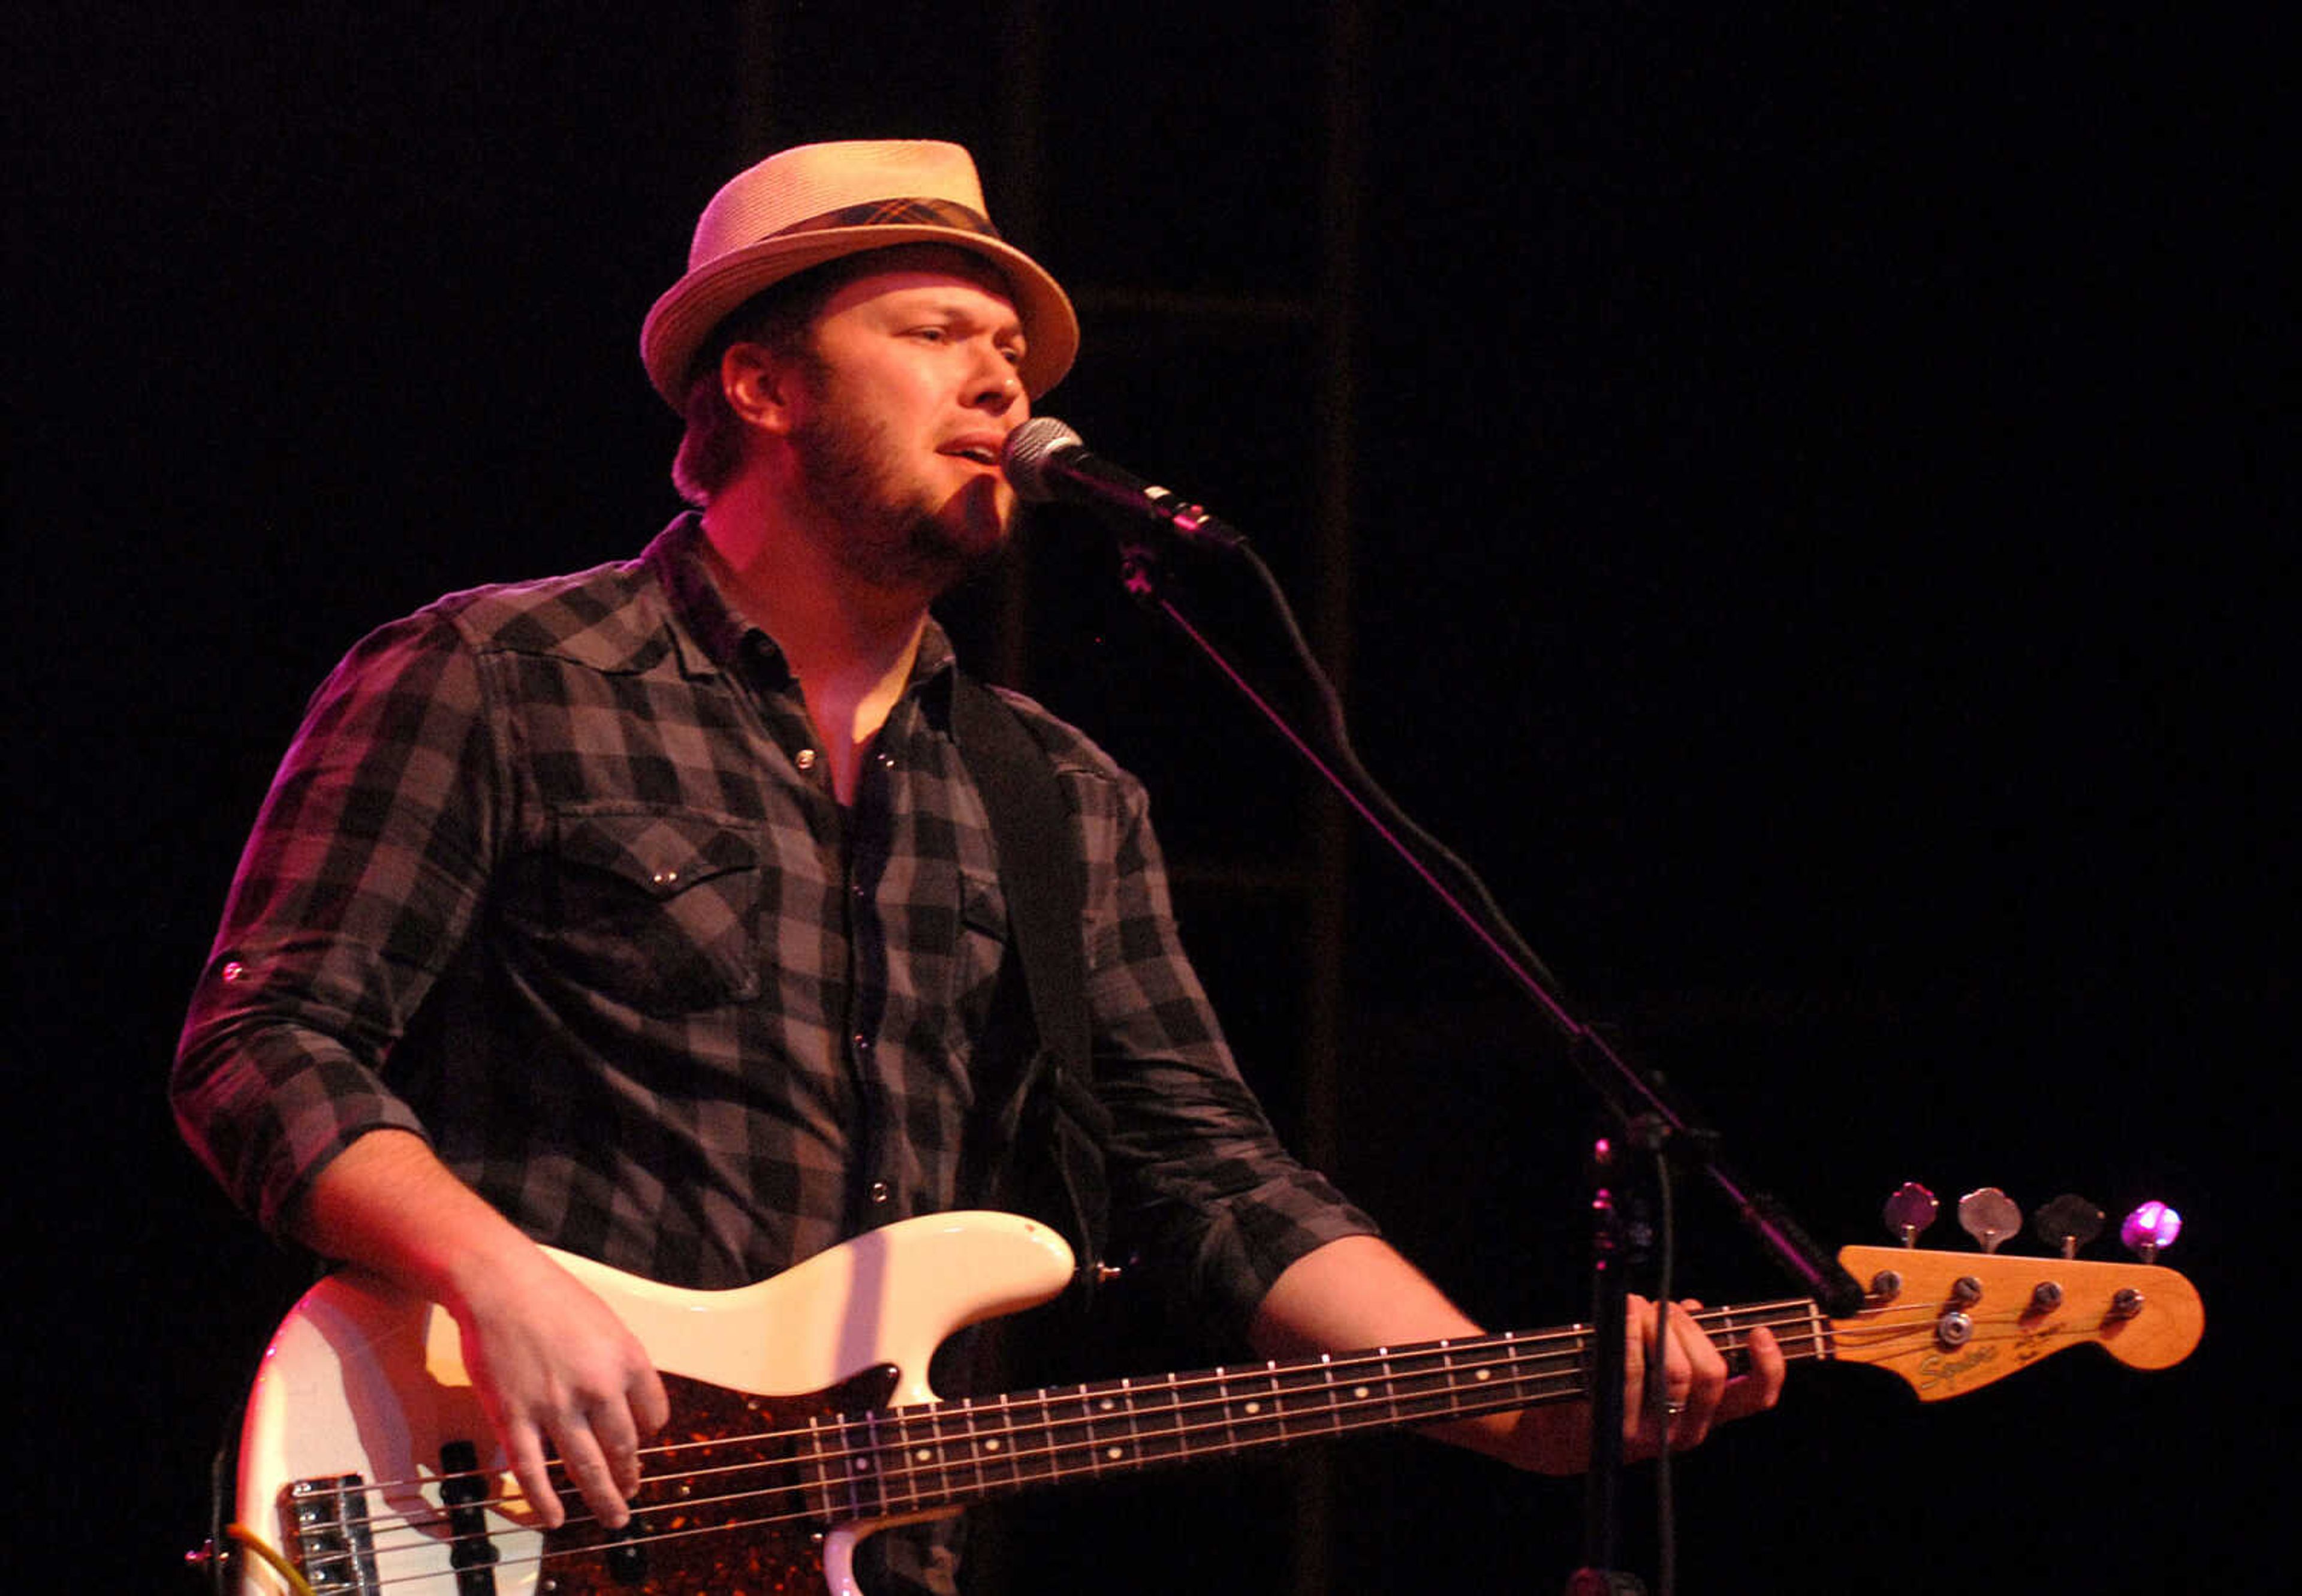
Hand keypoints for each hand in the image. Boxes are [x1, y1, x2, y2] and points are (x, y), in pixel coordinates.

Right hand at [451, 1248, 671, 1529]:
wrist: (500, 1283)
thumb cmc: (553, 1297)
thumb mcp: (606, 1323)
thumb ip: (621, 1363)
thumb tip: (629, 1404)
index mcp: (628, 1360)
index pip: (654, 1414)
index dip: (649, 1434)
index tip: (641, 1444)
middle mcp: (599, 1387)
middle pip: (624, 1447)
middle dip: (630, 1477)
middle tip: (631, 1494)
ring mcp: (555, 1406)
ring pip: (586, 1467)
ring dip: (603, 1498)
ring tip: (613, 1518)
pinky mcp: (515, 1417)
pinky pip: (533, 1471)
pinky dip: (545, 1500)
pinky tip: (556, 1519)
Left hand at [1512, 1295, 1784, 1472]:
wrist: (1564, 1431)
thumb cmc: (1617, 1386)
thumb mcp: (1657, 1366)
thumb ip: (1682, 1340)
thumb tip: (1694, 1307)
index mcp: (1708, 1415)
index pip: (1757, 1398)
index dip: (1769, 1366)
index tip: (1759, 1331)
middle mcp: (1688, 1432)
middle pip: (1710, 1372)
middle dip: (1687, 1326)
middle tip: (1663, 1305)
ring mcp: (1656, 1436)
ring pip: (1676, 1372)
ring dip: (1657, 1326)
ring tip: (1637, 1306)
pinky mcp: (1620, 1430)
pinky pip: (1633, 1374)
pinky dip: (1630, 1337)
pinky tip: (1623, 1315)